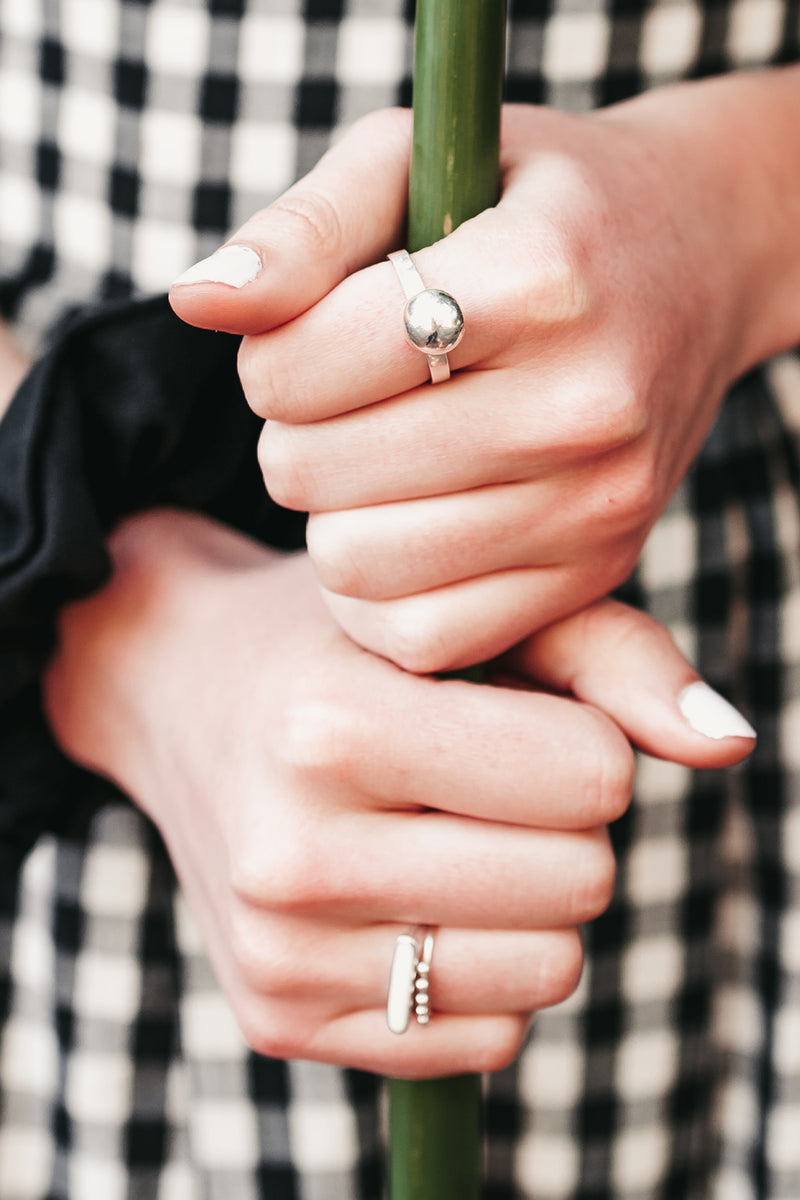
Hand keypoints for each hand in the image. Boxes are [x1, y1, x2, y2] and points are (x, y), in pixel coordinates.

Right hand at [43, 510, 753, 1076]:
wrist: (178, 693)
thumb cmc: (342, 644)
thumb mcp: (463, 615)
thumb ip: (612, 657)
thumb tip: (729, 742)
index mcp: (334, 724)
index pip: (593, 776)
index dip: (581, 739)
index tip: (517, 715)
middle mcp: (292, 850)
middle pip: (582, 880)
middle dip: (563, 822)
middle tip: (480, 777)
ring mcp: (279, 952)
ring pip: (548, 970)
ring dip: (533, 901)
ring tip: (450, 833)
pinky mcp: (281, 1021)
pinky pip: (487, 1038)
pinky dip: (485, 969)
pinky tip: (414, 898)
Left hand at [170, 72, 799, 672]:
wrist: (695, 265)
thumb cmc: (534, 207)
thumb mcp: (418, 165)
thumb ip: (302, 228)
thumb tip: (199, 303)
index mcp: (537, 277)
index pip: (301, 367)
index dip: (269, 355)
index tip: (312, 337)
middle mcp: (581, 403)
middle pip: (316, 473)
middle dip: (295, 436)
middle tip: (343, 405)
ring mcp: (598, 504)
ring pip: (356, 565)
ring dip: (331, 518)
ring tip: (372, 465)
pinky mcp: (597, 575)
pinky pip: (423, 637)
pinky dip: (380, 596)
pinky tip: (402, 532)